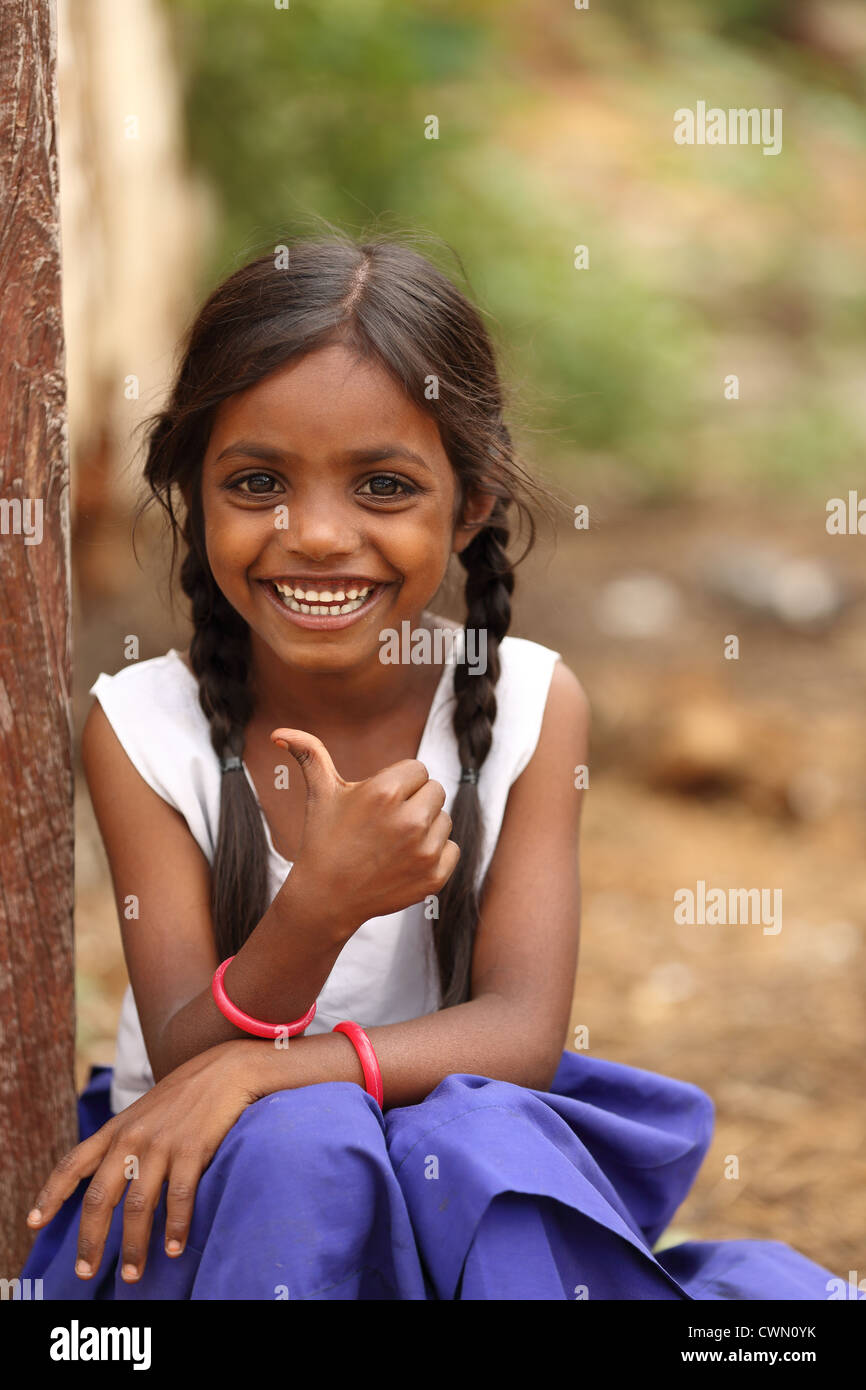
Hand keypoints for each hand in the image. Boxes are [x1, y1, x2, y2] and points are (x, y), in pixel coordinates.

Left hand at [26, 1041, 264, 1283]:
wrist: (225, 1069)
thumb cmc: (184, 1097)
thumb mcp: (143, 1114)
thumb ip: (126, 1147)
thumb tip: (119, 1194)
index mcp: (115, 1130)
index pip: (73, 1164)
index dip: (51, 1195)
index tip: (34, 1224)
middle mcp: (131, 1138)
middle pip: (99, 1197)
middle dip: (91, 1239)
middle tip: (86, 1271)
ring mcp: (161, 1144)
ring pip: (138, 1206)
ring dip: (134, 1246)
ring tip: (133, 1275)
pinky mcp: (192, 1149)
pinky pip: (179, 1197)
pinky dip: (175, 1228)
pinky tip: (174, 1249)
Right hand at [270, 727, 459, 933]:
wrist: (325, 899)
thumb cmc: (324, 840)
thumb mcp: (320, 793)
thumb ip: (308, 754)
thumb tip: (279, 732)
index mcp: (385, 792)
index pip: (418, 769)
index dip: (399, 783)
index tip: (380, 802)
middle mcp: (410, 819)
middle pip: (435, 790)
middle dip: (415, 801)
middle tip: (387, 822)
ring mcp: (424, 851)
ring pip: (444, 819)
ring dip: (426, 827)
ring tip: (393, 842)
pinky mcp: (434, 876)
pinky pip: (452, 849)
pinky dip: (435, 854)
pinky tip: (406, 860)